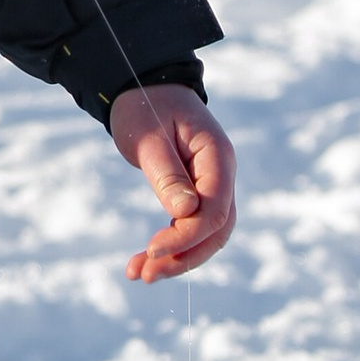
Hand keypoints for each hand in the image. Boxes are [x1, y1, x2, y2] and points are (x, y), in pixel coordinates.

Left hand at [108, 84, 235, 282]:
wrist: (144, 86)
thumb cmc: (145, 105)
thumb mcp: (149, 137)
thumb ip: (167, 174)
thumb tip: (185, 214)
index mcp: (217, 157)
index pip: (215, 210)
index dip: (187, 236)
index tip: (151, 251)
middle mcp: (221, 174)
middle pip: (217, 230)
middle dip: (184, 256)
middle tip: (145, 274)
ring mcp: (211, 185)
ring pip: (206, 234)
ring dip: (176, 258)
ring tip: (139, 274)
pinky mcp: (195, 193)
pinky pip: (190, 226)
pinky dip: (170, 246)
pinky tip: (142, 262)